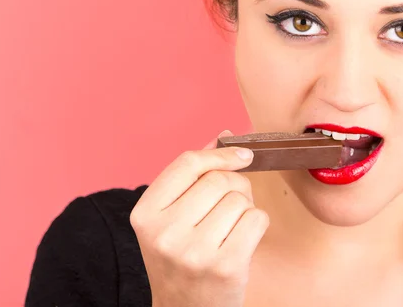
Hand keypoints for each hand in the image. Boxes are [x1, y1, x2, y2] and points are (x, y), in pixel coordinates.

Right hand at [130, 131, 269, 306]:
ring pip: (240, 199)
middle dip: (235, 186)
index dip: (219, 153)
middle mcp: (164, 233)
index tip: (242, 154)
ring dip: (245, 209)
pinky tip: (242, 242)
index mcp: (145, 214)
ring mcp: (194, 252)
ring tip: (230, 229)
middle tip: (230, 207)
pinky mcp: (226, 267)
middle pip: (219, 179)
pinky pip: (257, 219)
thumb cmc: (183, 259)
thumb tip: (224, 135)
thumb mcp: (172, 217)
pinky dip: (257, 225)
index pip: (187, 163)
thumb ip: (194, 175)